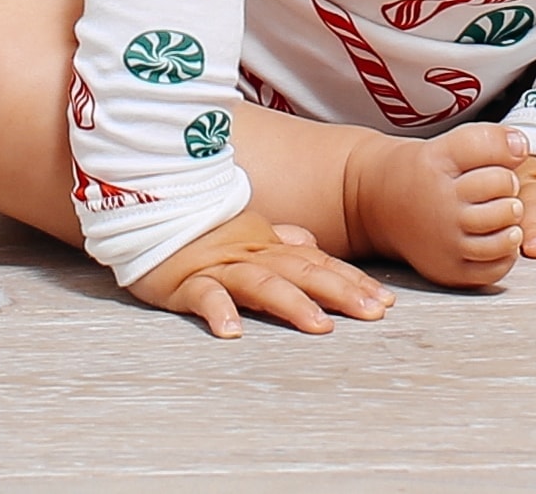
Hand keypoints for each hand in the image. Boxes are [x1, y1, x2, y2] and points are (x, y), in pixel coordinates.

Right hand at [128, 210, 395, 337]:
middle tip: (375, 314)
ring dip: (292, 304)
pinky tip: (233, 333)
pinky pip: (203, 295)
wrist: (149, 203)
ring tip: (320, 326)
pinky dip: (218, 312)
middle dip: (341, 292)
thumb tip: (311, 244)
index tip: (386, 302)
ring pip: (262, 283)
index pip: (317, 263)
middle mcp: (251, 253)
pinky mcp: (184, 280)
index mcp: (268, 244)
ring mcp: (219, 265)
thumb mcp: (245, 232)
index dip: (352, 282)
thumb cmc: (199, 228)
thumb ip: (279, 240)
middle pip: (302, 272)